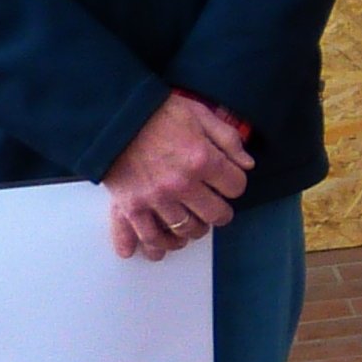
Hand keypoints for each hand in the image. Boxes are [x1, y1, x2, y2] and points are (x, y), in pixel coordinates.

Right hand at [103, 93, 252, 259]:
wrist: (113, 117)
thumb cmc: (156, 112)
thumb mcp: (200, 114)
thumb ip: (228, 139)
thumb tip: (247, 164)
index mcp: (202, 159)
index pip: (235, 187)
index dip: (234, 184)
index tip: (228, 183)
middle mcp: (181, 184)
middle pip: (214, 215)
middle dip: (219, 213)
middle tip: (214, 210)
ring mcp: (156, 199)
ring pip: (184, 231)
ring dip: (192, 231)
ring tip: (191, 227)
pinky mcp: (131, 207)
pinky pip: (147, 237)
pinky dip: (155, 247)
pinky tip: (161, 249)